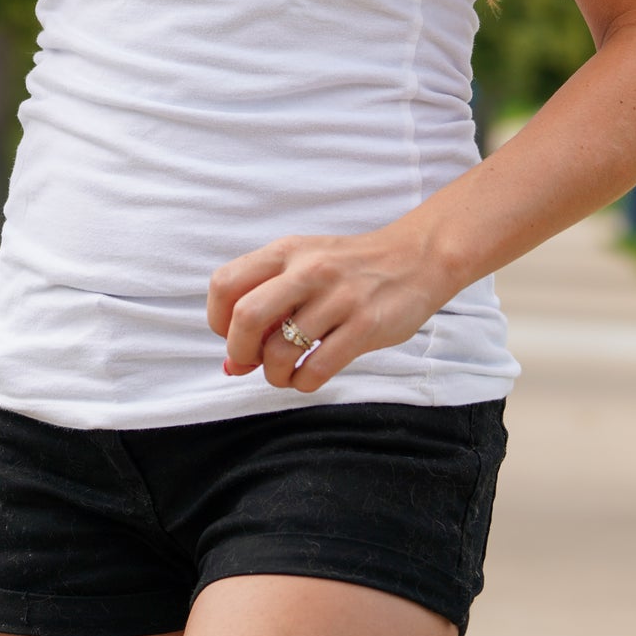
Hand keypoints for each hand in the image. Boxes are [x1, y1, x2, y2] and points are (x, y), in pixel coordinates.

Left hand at [207, 223, 453, 394]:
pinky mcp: (365, 326)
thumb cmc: (350, 269)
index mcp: (286, 251)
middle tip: (253, 362)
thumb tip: (231, 365)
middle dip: (240, 352)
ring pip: (280, 352)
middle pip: (245, 318)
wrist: (416, 258)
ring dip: (274, 375)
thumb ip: (268, 305)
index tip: (236, 335)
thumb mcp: (304, 267)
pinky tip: (309, 376)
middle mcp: (308, 270)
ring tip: (286, 373)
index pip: (224, 284)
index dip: (218, 320)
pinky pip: (317, 369)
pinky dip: (303, 383)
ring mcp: (338, 298)